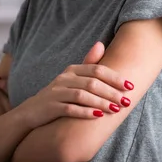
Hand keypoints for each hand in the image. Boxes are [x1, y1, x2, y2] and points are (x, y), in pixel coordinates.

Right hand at [17, 41, 134, 129]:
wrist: (31, 112)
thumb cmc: (58, 95)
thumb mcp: (72, 78)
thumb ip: (88, 64)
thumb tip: (101, 44)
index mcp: (72, 70)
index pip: (97, 69)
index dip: (114, 77)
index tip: (130, 86)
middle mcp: (64, 78)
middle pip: (92, 82)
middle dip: (111, 92)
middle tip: (126, 101)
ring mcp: (56, 92)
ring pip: (82, 95)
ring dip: (101, 103)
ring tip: (115, 110)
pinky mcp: (50, 107)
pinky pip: (69, 109)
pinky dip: (84, 112)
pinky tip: (97, 117)